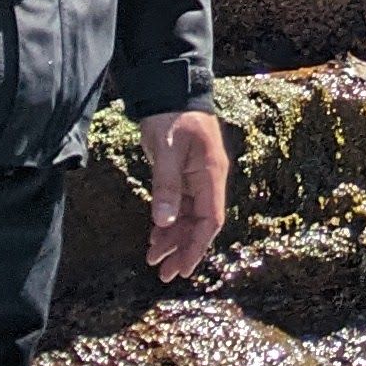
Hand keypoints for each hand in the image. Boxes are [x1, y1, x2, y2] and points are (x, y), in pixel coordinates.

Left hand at [142, 108, 227, 280]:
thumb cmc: (172, 118)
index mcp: (211, 175)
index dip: (198, 246)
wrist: (170, 92)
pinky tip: (154, 238)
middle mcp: (208, 180)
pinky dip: (167, 224)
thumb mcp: (167, 151)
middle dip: (183, 250)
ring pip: (188, 218)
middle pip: (200, 224)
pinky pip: (178, 207)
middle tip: (164, 274)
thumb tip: (164, 223)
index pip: (210, 220)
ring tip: (154, 260)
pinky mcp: (183, 176)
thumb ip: (166, 187)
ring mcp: (196, 178)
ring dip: (173, 240)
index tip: (184, 268)